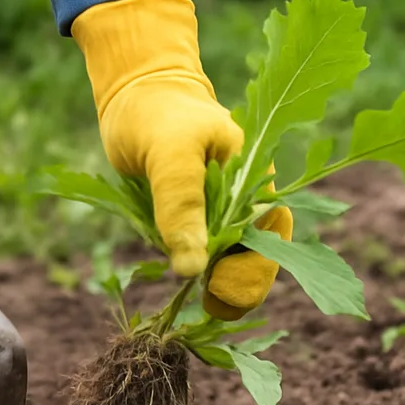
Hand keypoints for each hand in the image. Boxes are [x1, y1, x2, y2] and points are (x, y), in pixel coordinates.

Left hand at [72, 0, 291, 319]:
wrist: (134, 97)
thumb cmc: (157, 113)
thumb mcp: (169, 151)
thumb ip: (182, 203)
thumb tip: (192, 268)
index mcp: (254, 183)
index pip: (271, 242)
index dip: (252, 276)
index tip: (220, 295)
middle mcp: (242, 203)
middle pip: (251, 261)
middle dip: (233, 288)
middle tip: (207, 307)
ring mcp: (216, 214)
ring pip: (220, 264)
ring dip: (206, 280)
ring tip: (188, 290)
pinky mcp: (189, 220)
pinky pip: (192, 254)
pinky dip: (183, 266)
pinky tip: (171, 270)